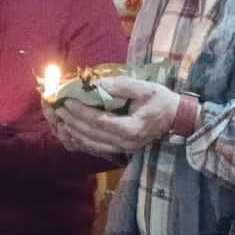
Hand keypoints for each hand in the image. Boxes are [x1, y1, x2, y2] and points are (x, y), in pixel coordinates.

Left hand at [49, 76, 179, 155]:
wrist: (177, 120)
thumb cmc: (162, 101)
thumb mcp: (145, 88)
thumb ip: (122, 86)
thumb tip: (98, 84)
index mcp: (132, 129)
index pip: (99, 122)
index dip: (81, 112)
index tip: (66, 101)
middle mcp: (125, 143)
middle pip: (91, 135)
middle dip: (71, 121)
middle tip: (57, 108)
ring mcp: (123, 150)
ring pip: (90, 144)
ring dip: (73, 132)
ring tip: (60, 118)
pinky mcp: (120, 150)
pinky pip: (95, 148)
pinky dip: (80, 141)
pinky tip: (70, 131)